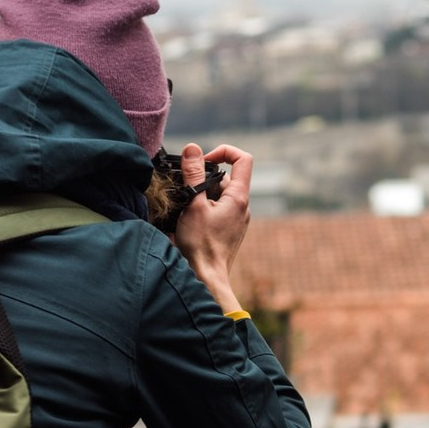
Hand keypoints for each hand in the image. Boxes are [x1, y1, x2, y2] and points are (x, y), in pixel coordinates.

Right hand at [171, 142, 251, 314]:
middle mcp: (242, 207)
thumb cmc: (201, 246)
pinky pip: (218, 210)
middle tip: (186, 189)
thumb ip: (193, 175)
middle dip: (204, 178)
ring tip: (186, 209)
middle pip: (225, 178)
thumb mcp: (193, 205)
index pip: (243, 159)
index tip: (204, 160)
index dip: (224, 152)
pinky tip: (190, 220)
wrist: (206, 278)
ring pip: (219, 195)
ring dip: (201, 195)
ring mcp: (237, 220)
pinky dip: (203, 208)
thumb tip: (193, 149)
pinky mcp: (229, 230)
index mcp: (239, 198)